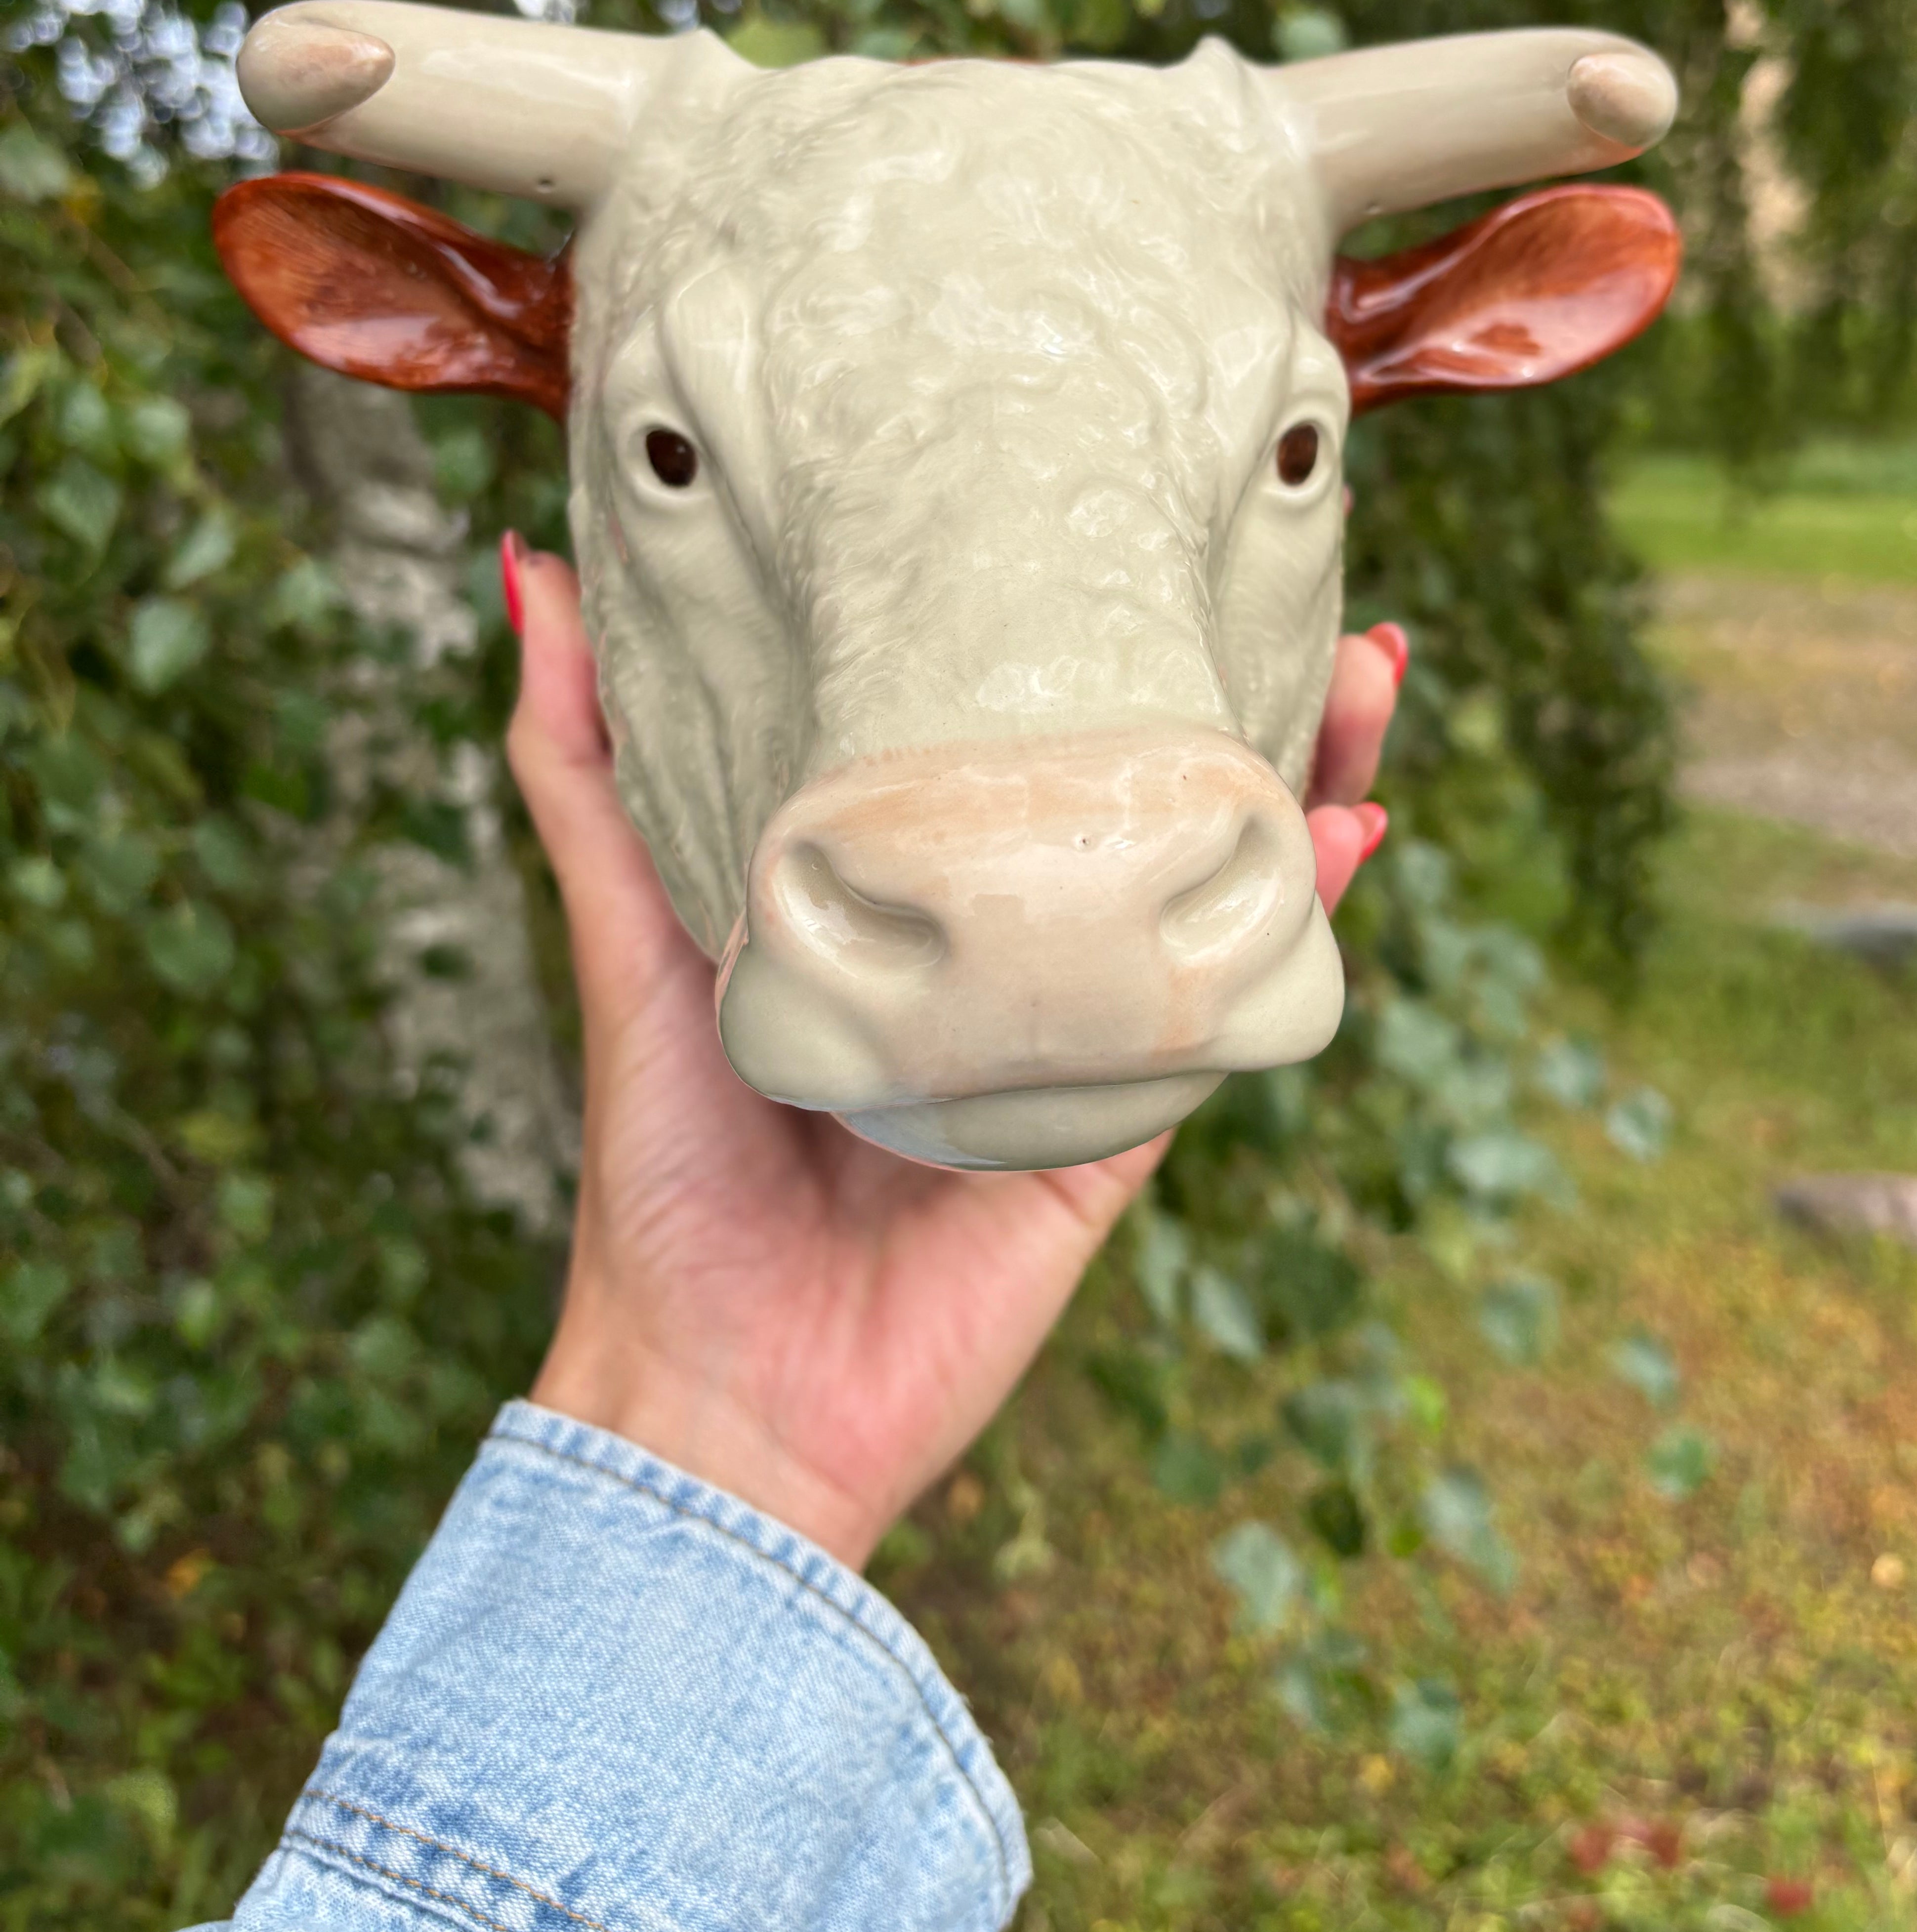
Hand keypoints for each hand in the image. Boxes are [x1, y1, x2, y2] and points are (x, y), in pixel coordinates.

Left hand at [509, 545, 1403, 1567]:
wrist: (718, 1396)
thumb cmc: (661, 1168)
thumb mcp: (624, 930)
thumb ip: (585, 766)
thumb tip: (530, 568)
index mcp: (905, 896)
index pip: (1018, 741)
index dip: (1091, 644)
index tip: (1138, 535)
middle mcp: (1004, 951)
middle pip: (1147, 793)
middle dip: (1241, 693)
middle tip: (1312, 593)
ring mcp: (1075, 1035)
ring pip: (1214, 880)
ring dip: (1308, 778)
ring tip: (1370, 675)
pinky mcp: (1121, 1128)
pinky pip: (1228, 1007)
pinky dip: (1297, 922)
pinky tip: (1346, 838)